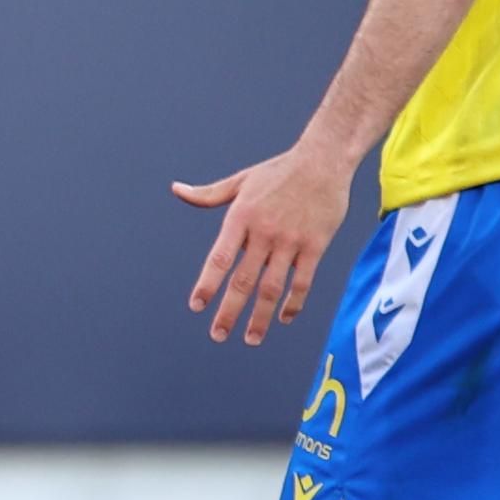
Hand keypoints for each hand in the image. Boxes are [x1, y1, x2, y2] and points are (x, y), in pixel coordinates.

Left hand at [172, 138, 355, 345]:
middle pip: (243, 281)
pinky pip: (302, 282)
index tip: (197, 306)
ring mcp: (291, 241)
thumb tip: (177, 190)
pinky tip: (283, 318)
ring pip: (272, 288)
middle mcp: (264, 232)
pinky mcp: (315, 246)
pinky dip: (292, 304)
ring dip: (260, 317)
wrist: (323, 161)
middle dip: (229, 312)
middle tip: (217, 335)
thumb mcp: (241, 180)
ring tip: (251, 339)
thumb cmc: (278, 171)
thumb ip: (208, 194)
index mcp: (241, 217)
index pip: (220, 258)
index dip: (207, 284)